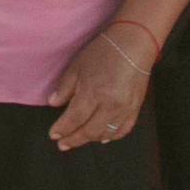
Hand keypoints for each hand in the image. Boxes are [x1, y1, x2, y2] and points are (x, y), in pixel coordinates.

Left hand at [48, 25, 156, 149]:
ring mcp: (125, 109)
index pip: (74, 118)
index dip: (63, 129)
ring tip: (79, 139)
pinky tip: (103, 138)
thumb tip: (53, 103)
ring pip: (106, 133)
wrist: (134, 45)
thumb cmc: (103, 52)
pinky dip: (112, 136)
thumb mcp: (77, 65)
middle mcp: (110, 104)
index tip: (53, 135)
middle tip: (62, 144)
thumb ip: (65, 87)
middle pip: (89, 131)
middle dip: (74, 139)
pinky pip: (123, 130)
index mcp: (93, 92)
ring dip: (91, 139)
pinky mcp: (136, 109)